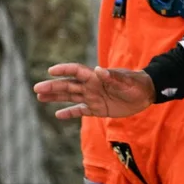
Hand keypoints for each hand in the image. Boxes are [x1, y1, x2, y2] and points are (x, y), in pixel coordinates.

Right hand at [33, 63, 155, 119]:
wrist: (146, 94)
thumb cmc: (137, 84)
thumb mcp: (127, 82)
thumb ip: (113, 77)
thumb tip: (99, 70)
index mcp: (97, 77)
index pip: (77, 71)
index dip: (65, 70)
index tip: (51, 71)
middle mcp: (92, 86)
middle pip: (69, 85)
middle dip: (53, 86)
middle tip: (37, 89)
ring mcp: (93, 97)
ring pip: (71, 97)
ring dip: (56, 97)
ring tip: (40, 97)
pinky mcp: (98, 108)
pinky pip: (81, 110)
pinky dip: (70, 112)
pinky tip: (58, 114)